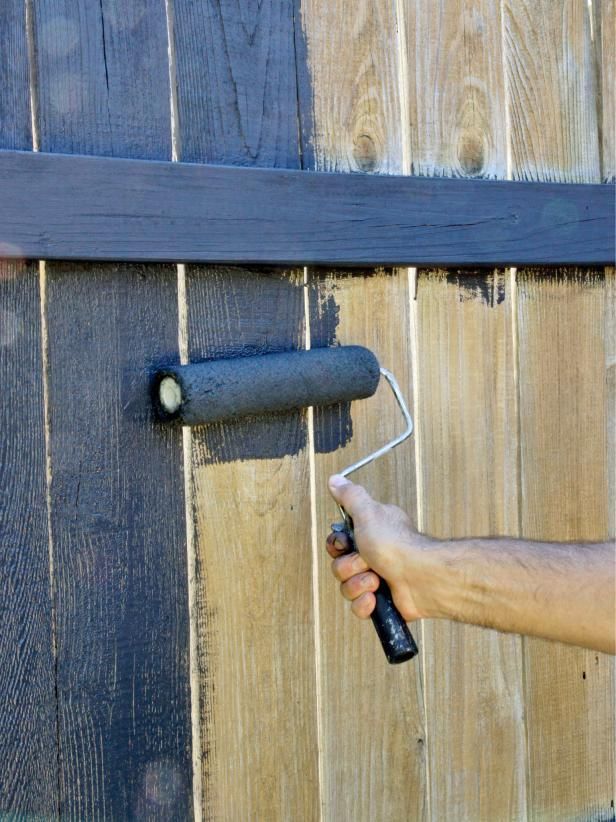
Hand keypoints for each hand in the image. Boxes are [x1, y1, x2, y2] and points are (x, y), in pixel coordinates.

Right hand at [326, 474, 436, 621]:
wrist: (421, 578)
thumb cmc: (397, 544)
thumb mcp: (368, 512)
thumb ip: (350, 496)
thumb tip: (335, 480)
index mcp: (370, 533)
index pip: (338, 543)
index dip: (338, 546)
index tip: (347, 544)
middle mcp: (373, 555)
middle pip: (339, 566)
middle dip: (350, 567)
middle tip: (368, 561)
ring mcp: (378, 580)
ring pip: (346, 588)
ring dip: (358, 584)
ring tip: (377, 580)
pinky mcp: (382, 603)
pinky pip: (358, 607)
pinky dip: (365, 604)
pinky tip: (376, 598)